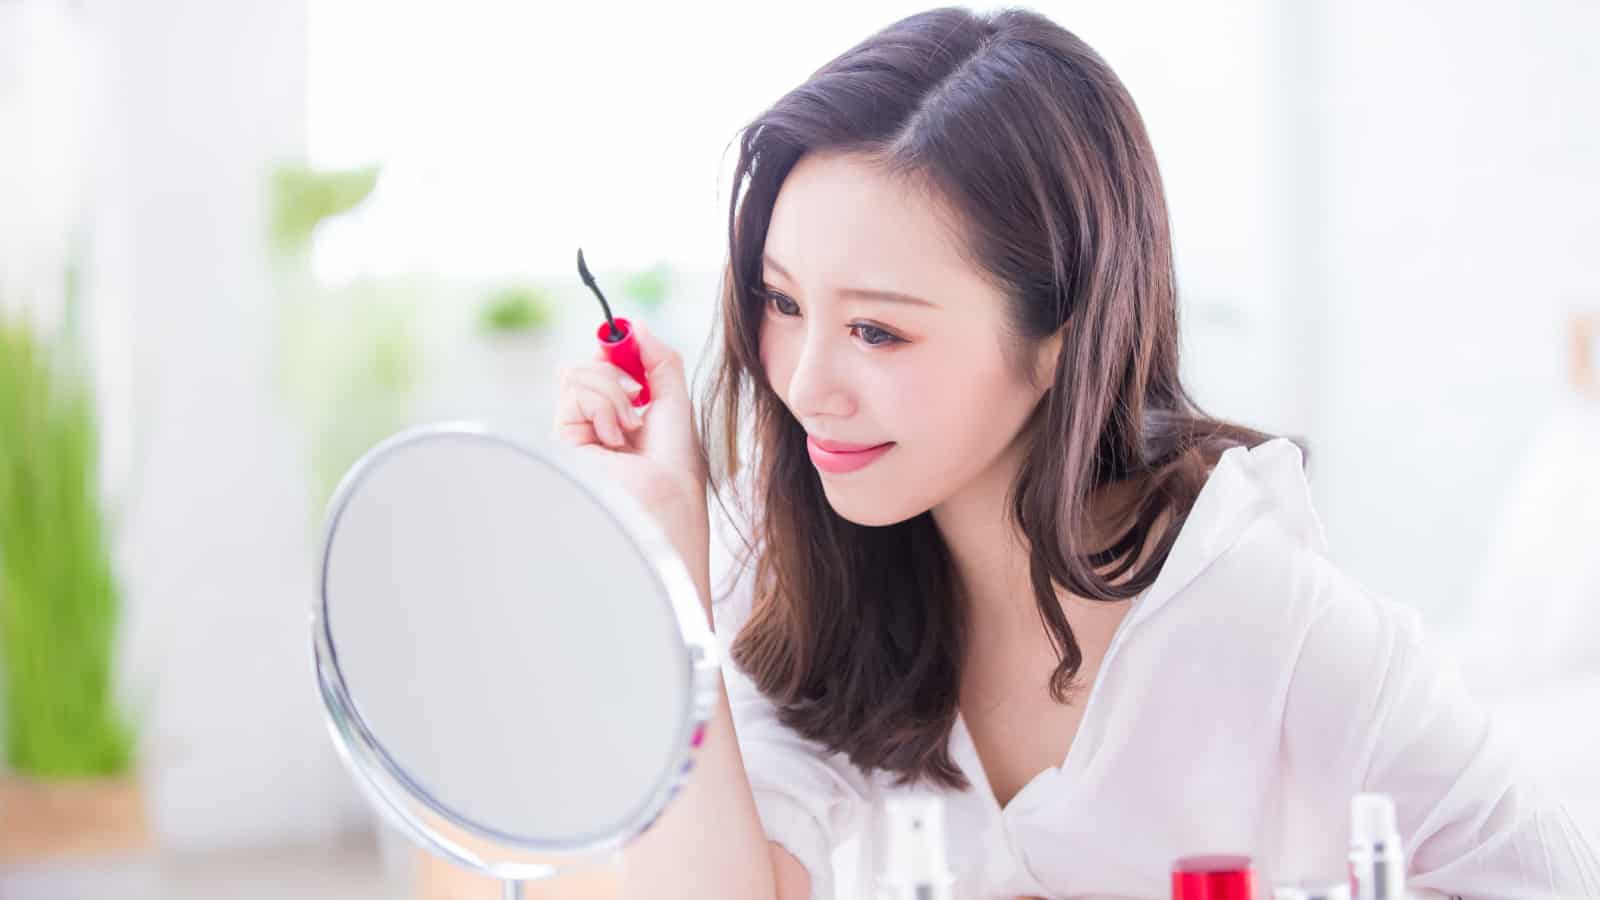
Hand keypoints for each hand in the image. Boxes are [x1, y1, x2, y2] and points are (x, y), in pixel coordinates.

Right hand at [552, 319, 708, 552]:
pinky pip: (573, 393)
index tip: (628, 344)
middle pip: (587, 367)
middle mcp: (596, 425)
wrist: (662, 500)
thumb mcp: (674, 400)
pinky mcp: (561, 440)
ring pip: (576, 375)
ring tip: (628, 430)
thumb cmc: (673, 462)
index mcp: (623, 418)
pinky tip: (611, 440)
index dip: (616, 354)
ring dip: (612, 395)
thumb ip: (659, 360)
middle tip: (636, 397)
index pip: (605, 369)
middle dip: (615, 374)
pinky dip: (601, 408)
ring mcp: (577, 433)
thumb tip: (637, 325)